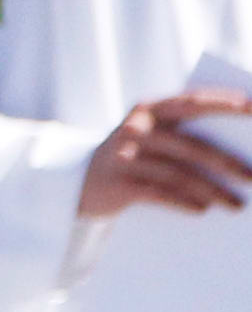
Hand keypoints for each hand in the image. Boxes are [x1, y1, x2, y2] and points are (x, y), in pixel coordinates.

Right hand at [81, 91, 251, 217]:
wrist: (76, 181)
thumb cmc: (132, 157)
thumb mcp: (150, 135)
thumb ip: (181, 131)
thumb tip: (237, 150)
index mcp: (148, 108)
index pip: (192, 102)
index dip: (225, 104)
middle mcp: (134, 128)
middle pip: (191, 146)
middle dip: (228, 163)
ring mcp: (124, 156)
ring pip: (180, 174)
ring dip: (213, 192)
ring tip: (236, 205)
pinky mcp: (118, 184)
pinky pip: (160, 193)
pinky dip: (184, 202)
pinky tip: (203, 209)